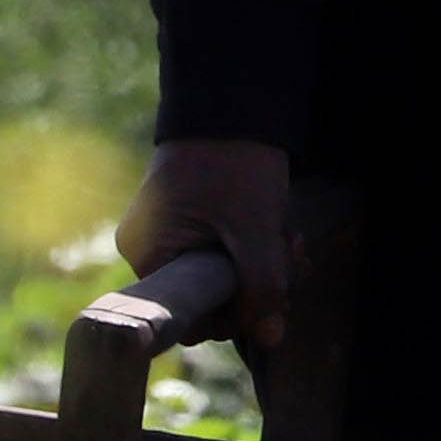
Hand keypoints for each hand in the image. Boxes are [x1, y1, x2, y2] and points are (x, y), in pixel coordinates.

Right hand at [119, 138, 300, 393]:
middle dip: (256, 285)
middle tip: (291, 262)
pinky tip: (282, 229)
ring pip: (223, 272)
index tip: (267, 299)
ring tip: (290, 238)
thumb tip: (271, 338)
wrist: (233, 101)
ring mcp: (170, 229)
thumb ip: (264, 288)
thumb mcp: (255, 230)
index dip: (233, 316)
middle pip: (209, 295)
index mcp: (149, 251)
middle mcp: (151, 245)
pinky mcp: (191, 216)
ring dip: (264, 264)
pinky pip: (223, 248)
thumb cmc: (234, 163)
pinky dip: (255, 245)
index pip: (189, 316)